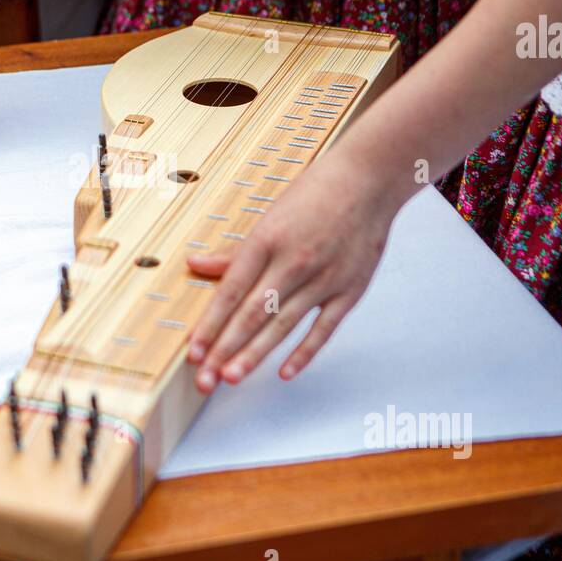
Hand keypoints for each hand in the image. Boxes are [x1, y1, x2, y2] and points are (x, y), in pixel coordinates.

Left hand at [186, 151, 401, 391]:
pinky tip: (285, 372)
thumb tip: (195, 265)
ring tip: (232, 378)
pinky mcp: (349, 290)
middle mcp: (294, 262)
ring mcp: (324, 278)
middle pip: (253, 314)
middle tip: (205, 380)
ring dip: (256, 354)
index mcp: (266, 241)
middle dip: (225, 350)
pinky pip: (323, 328)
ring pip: (283, 325)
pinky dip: (305, 352)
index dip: (210, 324)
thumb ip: (234, 252)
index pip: (231, 292)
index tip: (193, 351)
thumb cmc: (315, 195)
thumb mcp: (268, 217)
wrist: (368, 181)